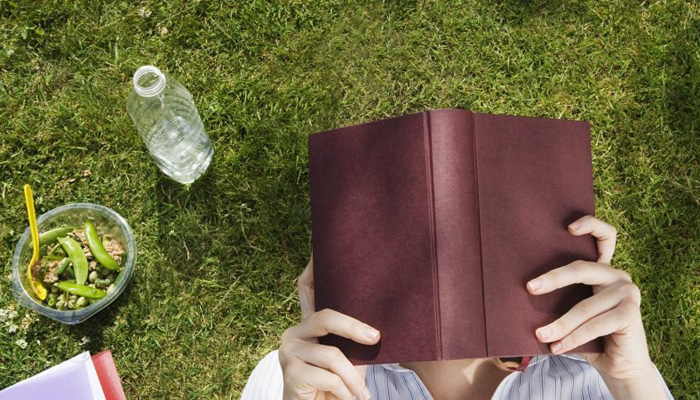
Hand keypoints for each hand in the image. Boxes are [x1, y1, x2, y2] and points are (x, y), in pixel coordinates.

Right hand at [279, 257, 379, 399]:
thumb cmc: (336, 387)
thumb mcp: (348, 359)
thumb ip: (353, 340)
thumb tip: (379, 326)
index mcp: (307, 325)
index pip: (306, 288)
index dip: (313, 268)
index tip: (321, 247)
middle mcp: (292, 332)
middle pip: (326, 318)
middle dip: (354, 328)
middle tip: (376, 338)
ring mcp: (288, 351)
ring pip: (333, 356)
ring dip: (353, 379)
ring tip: (363, 395)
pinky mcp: (290, 373)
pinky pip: (328, 377)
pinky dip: (345, 392)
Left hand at [527, 216, 666, 398]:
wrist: (619, 365)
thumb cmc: (589, 335)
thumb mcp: (572, 311)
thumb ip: (559, 296)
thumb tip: (524, 289)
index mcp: (603, 269)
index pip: (605, 237)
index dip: (590, 225)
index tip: (569, 227)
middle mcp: (618, 275)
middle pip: (582, 269)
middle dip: (553, 278)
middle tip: (530, 288)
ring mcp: (628, 292)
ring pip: (584, 306)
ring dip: (560, 324)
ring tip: (540, 335)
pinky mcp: (631, 313)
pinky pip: (595, 325)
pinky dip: (573, 337)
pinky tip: (557, 347)